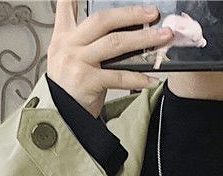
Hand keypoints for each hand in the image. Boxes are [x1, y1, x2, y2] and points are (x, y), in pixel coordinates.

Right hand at [47, 1, 173, 117]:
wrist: (59, 117)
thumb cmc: (68, 88)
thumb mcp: (64, 57)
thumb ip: (78, 37)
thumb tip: (106, 25)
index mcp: (64, 37)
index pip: (67, 7)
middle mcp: (69, 45)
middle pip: (103, 20)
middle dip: (130, 14)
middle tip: (152, 13)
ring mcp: (77, 62)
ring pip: (115, 44)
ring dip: (143, 40)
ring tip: (162, 37)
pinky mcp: (87, 81)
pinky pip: (118, 75)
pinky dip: (137, 77)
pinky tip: (151, 77)